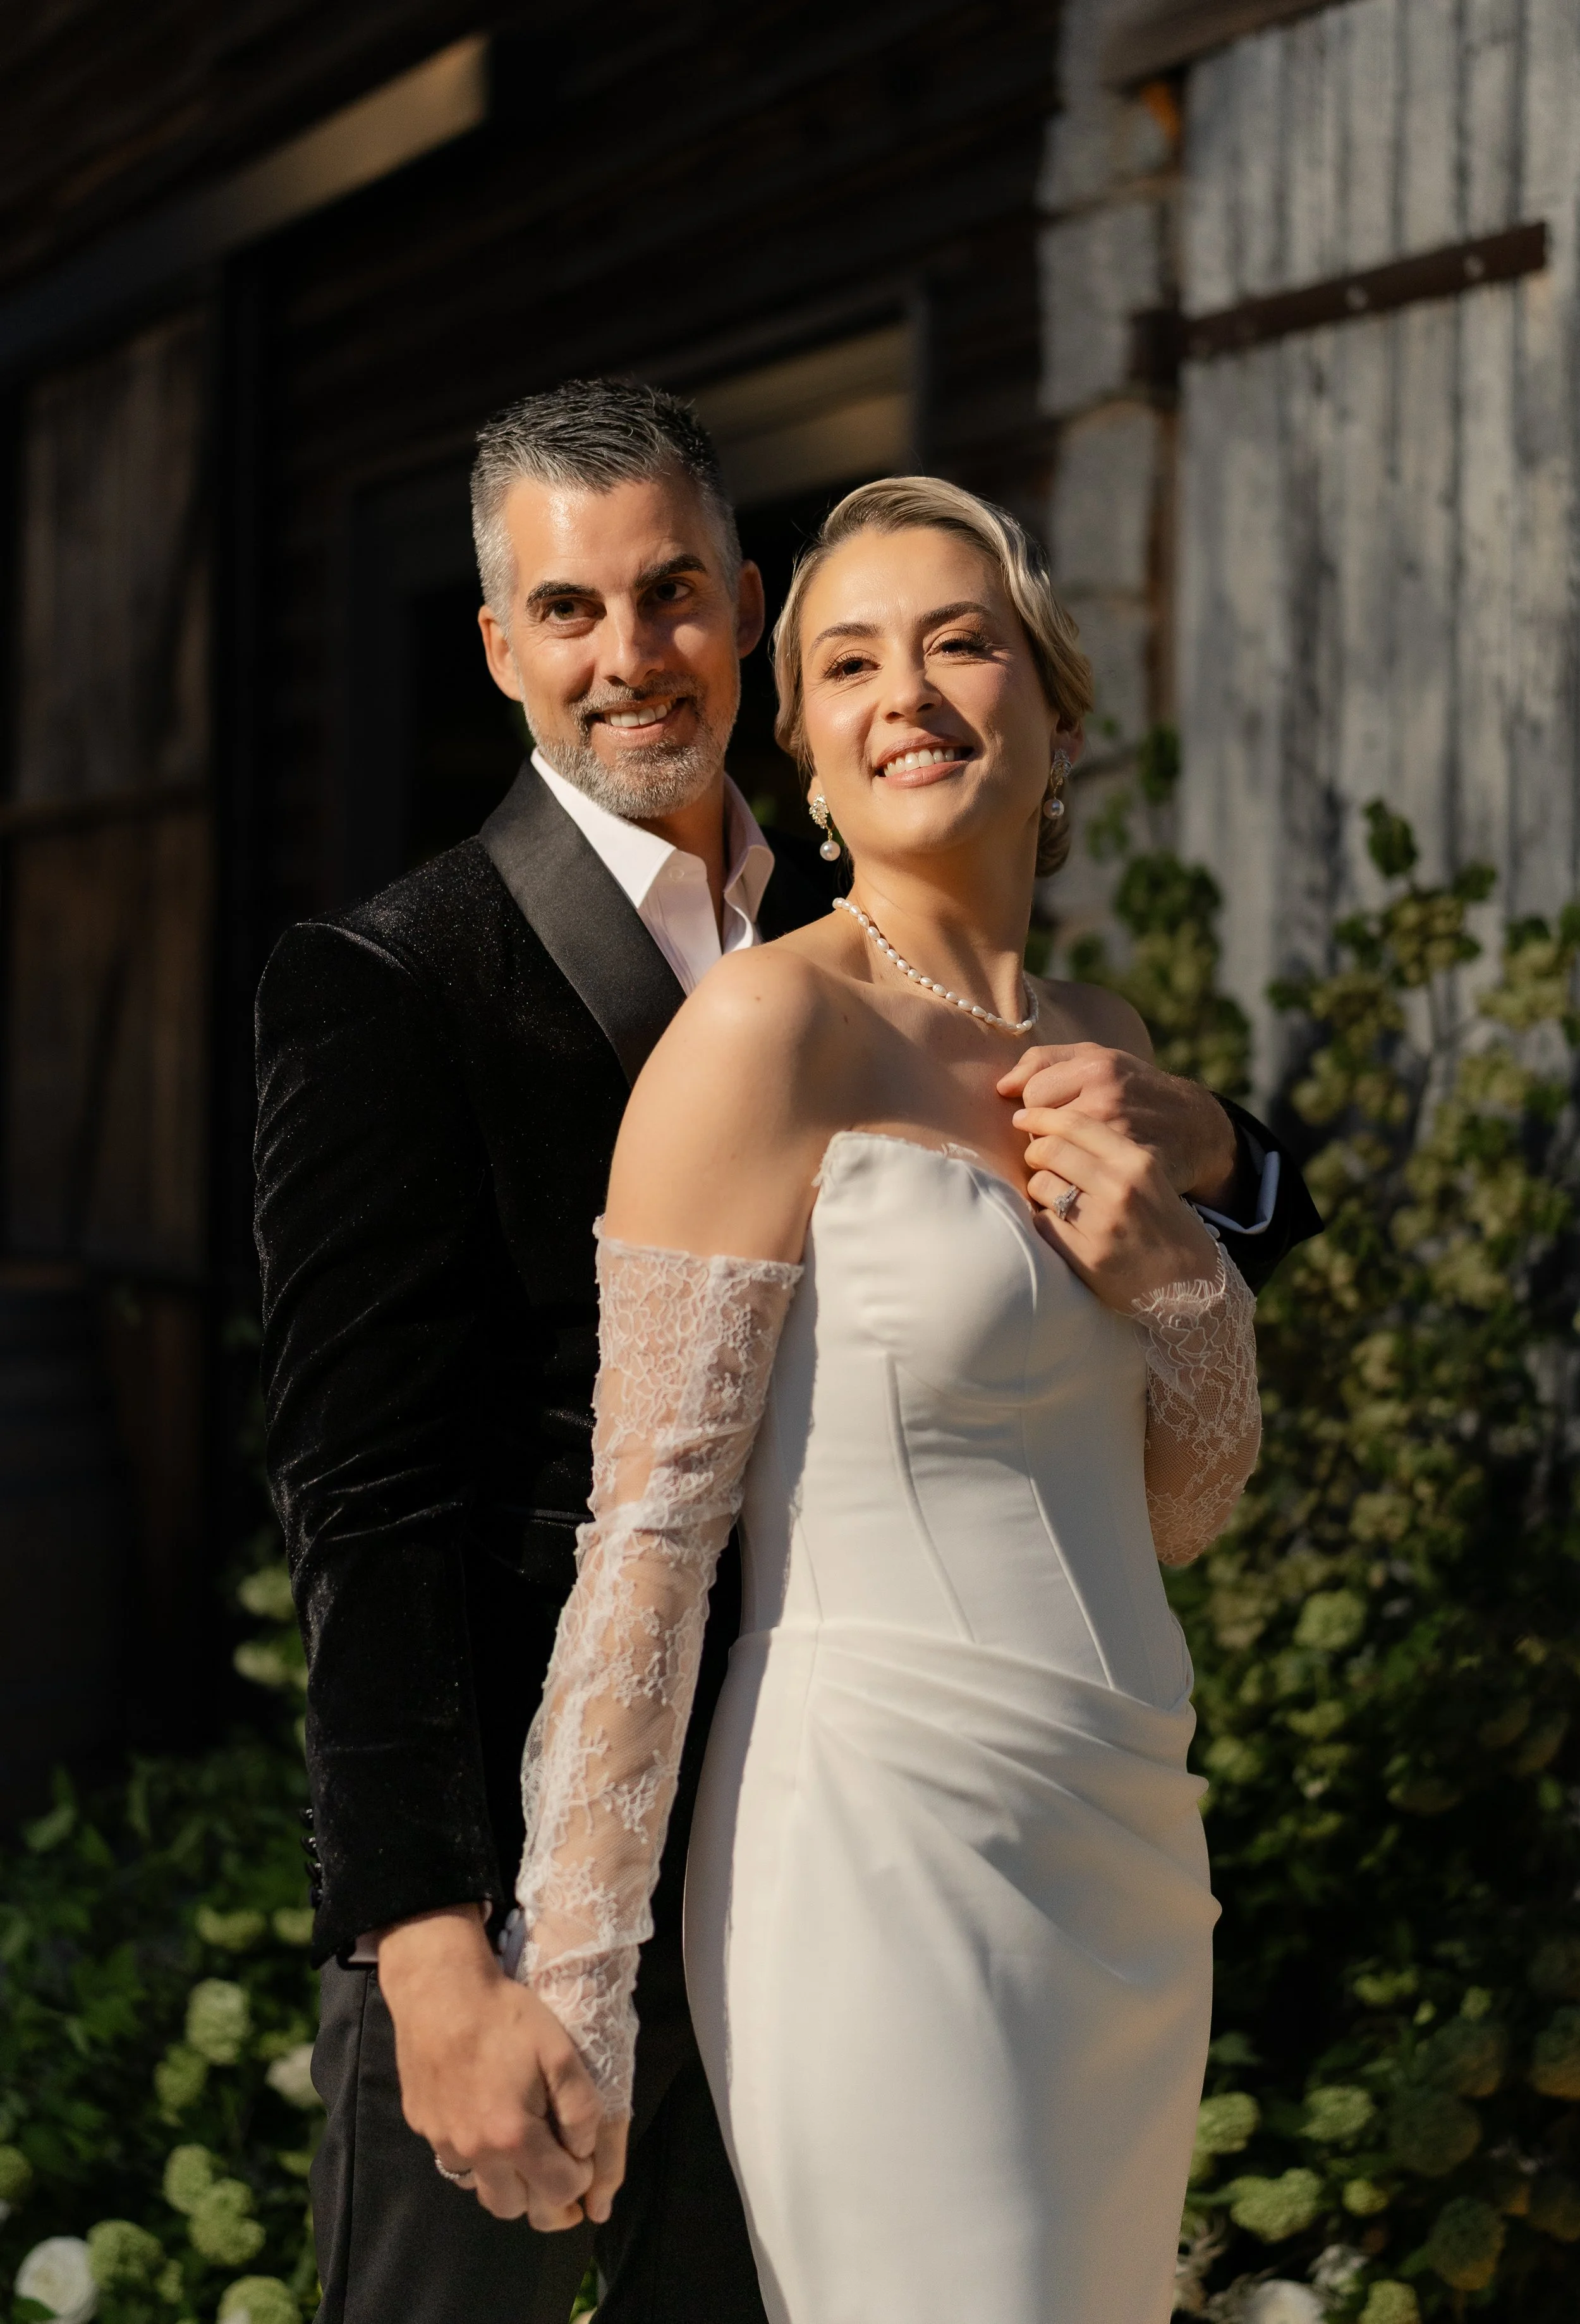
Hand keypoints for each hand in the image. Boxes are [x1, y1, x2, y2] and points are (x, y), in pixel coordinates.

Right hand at [377, 1905, 609, 2228]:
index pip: (558, 2192)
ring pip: (480, 2190)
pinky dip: (476, 2158)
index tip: (582, 2154)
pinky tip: (486, 2121)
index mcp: (512, 2137)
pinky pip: (454, 2162)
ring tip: (521, 2146)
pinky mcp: (423, 2126)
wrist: (441, 1989)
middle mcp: (474, 2152)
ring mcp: (442, 2142)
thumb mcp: (561, 2053)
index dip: (580, 2178)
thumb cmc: (506, 2016)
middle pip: (515, 2209)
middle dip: (542, 2195)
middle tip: (555, 2164)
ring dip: (506, 2181)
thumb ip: (580, 2110)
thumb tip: (583, 2152)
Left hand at [998, 1044, 1238, 1207]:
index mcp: (1099, 1069)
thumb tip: (1002, 1087)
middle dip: (1043, 1142)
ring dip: (1052, 1173)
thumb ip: (1045, 1061)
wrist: (1197, 1129)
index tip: (1052, 1117)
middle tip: (1061, 1147)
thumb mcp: (1100, 1060)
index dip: (1036, 1111)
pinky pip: (1067, 1200)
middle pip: (1040, 1134)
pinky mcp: (1131, 1183)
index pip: (1032, 1097)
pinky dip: (1067, 1201)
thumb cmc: (1137, 1091)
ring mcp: (1122, 1144)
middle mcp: (1111, 1103)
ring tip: (1074, 1170)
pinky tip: (1085, 1194)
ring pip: (1049, 1169)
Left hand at [1009, 1104, 1220, 1309]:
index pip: (1075, 1124)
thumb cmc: (1162, 1227)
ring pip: (1040, 1184)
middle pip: (1049, 1149)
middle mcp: (1120, 1186)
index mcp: (1137, 1161)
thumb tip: (1049, 1132)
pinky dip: (1043, 1221)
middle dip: (1033, 1152)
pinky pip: (1041, 1223)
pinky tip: (1060, 1227)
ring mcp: (1102, 1222)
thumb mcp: (1147, 1179)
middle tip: (1033, 1160)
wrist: (1190, 1286)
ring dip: (1038, 1189)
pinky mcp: (1086, 1255)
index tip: (1022, 1118)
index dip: (1040, 1117)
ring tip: (1054, 1199)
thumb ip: (1107, 1155)